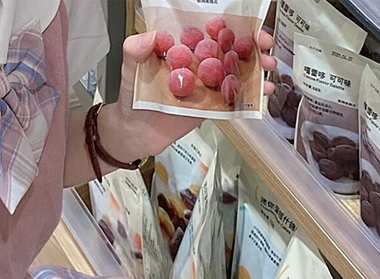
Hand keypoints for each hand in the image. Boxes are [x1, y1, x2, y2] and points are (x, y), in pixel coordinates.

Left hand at [102, 30, 277, 163]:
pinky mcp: (209, 109)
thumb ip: (136, 50)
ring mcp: (207, 88)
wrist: (131, 131)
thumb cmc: (131, 96)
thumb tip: (149, 37)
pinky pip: (232, 103)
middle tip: (267, 49)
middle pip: (232, 52)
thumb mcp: (130, 68)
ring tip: (269, 73)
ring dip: (256, 72)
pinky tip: (263, 96)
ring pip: (237, 75)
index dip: (234, 28)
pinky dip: (249, 99)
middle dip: (253, 49)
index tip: (250, 27)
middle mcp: (200, 66)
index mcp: (186, 49)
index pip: (214, 33)